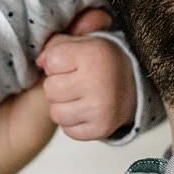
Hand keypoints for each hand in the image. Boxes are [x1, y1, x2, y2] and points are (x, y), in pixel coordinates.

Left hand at [36, 10, 136, 140]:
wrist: (135, 84)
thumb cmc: (102, 61)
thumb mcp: (83, 42)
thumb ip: (56, 45)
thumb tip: (39, 63)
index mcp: (94, 55)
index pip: (51, 61)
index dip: (56, 62)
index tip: (70, 62)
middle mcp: (98, 82)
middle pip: (50, 89)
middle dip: (57, 84)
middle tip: (73, 81)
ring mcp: (100, 109)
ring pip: (56, 113)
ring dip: (62, 105)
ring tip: (77, 96)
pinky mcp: (101, 129)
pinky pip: (68, 130)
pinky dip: (72, 122)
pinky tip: (84, 110)